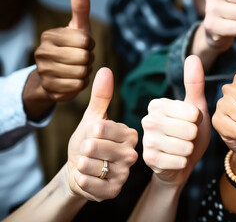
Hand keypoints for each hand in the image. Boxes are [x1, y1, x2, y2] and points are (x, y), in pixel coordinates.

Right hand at [34, 0, 93, 101]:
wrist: (54, 75)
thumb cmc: (71, 48)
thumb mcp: (77, 28)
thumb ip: (80, 8)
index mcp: (49, 36)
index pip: (85, 41)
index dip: (90, 45)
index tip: (83, 46)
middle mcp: (42, 53)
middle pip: (84, 57)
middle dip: (88, 59)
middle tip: (81, 59)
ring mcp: (44, 72)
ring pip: (82, 73)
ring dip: (86, 72)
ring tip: (77, 69)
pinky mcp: (50, 89)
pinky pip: (78, 87)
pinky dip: (81, 84)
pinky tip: (73, 80)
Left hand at [67, 68, 137, 201]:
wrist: (79, 169)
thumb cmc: (88, 141)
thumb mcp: (93, 118)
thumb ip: (101, 97)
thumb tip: (106, 69)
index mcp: (130, 135)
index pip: (103, 127)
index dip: (90, 130)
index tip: (93, 134)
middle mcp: (132, 155)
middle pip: (96, 147)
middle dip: (84, 148)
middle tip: (88, 150)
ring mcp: (124, 174)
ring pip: (93, 166)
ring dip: (82, 163)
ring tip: (86, 162)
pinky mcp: (114, 191)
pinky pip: (92, 184)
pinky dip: (82, 179)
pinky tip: (85, 175)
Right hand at [141, 56, 210, 186]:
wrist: (180, 163)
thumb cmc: (189, 133)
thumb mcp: (196, 108)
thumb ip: (194, 84)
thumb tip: (193, 56)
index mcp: (157, 104)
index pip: (193, 112)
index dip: (198, 121)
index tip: (189, 123)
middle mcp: (147, 119)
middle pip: (189, 129)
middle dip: (194, 136)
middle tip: (186, 137)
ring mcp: (147, 140)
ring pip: (185, 146)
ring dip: (190, 150)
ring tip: (182, 148)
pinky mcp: (149, 159)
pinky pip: (179, 161)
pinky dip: (183, 162)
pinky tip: (176, 160)